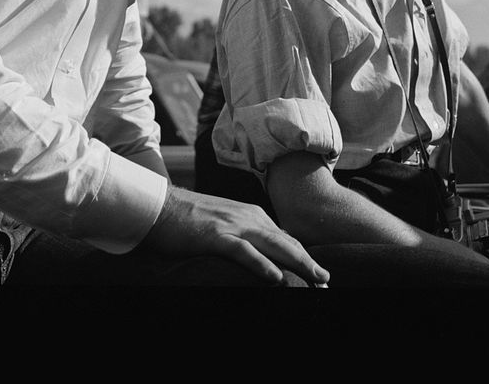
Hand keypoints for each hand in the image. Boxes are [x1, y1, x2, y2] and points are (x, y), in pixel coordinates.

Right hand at [140, 186, 329, 286]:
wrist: (160, 207)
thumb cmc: (189, 220)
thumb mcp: (223, 225)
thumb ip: (243, 236)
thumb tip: (262, 256)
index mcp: (250, 215)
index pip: (284, 238)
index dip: (303, 256)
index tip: (320, 274)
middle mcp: (247, 217)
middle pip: (285, 241)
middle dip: (309, 261)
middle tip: (328, 280)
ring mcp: (232, 225)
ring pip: (272, 244)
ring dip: (297, 262)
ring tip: (316, 278)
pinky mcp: (215, 236)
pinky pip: (243, 251)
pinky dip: (261, 264)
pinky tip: (275, 277)